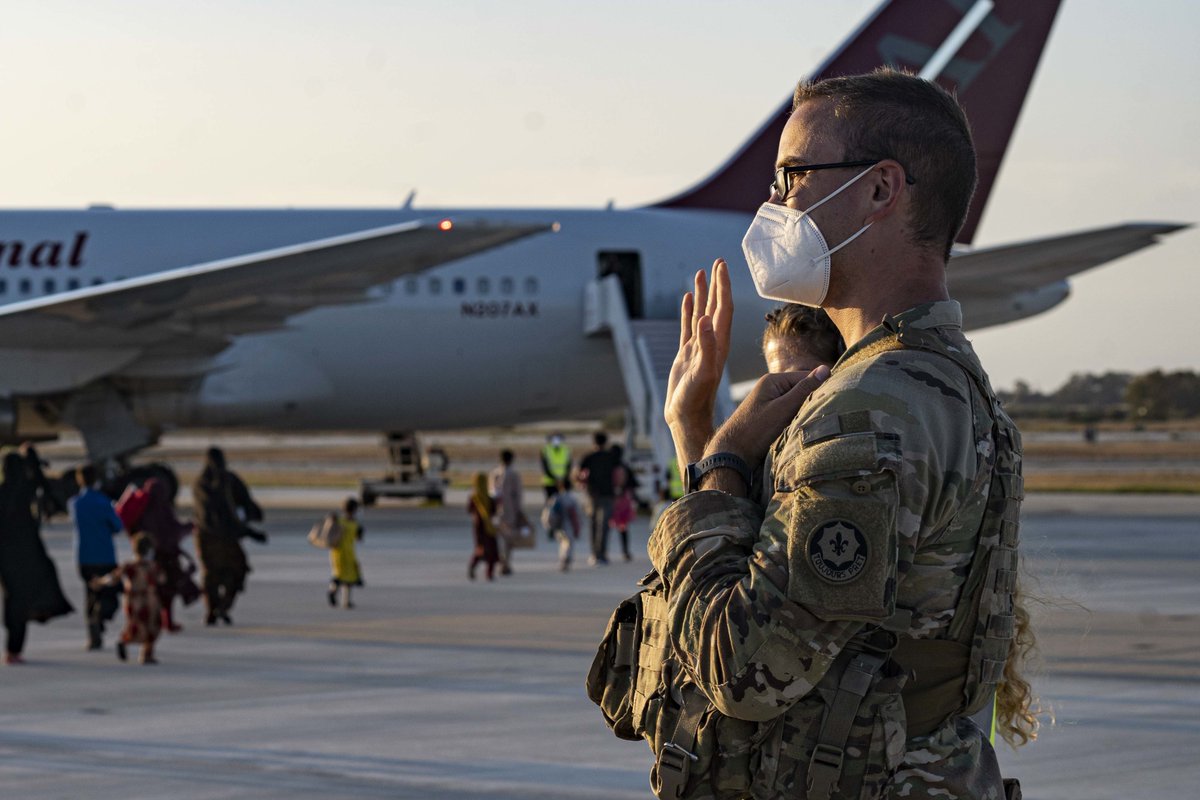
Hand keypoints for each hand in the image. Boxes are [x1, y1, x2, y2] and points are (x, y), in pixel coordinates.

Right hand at [664, 259, 733, 466]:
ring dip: (703, 294)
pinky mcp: (687, 354)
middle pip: (716, 306)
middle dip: (717, 284)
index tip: (722, 266)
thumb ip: (706, 346)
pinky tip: (686, 300)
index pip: (723, 308)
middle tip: (718, 261)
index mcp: (719, 343)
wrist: (687, 417)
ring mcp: (699, 347)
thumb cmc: (696, 399)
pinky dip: (688, 311)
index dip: (723, 287)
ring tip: (701, 273)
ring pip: (701, 313)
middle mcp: (712, 342)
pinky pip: (688, 326)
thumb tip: (704, 319)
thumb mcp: (702, 372)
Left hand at [705, 366, 830, 471]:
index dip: (819, 389)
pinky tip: (800, 428)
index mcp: (773, 380)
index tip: (830, 402)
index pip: (806, 377)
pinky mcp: (771, 416)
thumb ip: (804, 389)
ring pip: (798, 404)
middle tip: (821, 415)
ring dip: (805, 413)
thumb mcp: (783, 408)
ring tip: (811, 423)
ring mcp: (771, 403)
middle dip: (811, 402)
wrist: (733, 453)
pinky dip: (797, 420)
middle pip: (802, 390)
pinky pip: (790, 414)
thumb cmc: (756, 430)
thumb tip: (826, 369)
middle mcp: (771, 388)